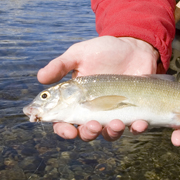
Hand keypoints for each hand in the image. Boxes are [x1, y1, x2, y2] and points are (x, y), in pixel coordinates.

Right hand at [37, 36, 158, 140]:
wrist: (134, 46)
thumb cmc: (103, 50)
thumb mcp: (80, 53)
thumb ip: (60, 65)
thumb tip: (39, 78)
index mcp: (76, 101)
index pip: (64, 122)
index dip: (63, 129)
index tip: (68, 129)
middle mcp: (93, 111)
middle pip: (86, 133)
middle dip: (88, 134)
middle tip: (93, 125)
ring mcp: (114, 113)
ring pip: (109, 134)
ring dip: (111, 133)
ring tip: (116, 123)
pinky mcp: (135, 112)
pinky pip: (135, 127)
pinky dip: (137, 128)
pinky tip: (140, 123)